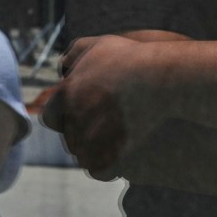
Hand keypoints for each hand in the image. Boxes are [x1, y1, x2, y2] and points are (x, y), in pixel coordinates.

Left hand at [46, 33, 179, 176]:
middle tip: (103, 130)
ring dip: (94, 152)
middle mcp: (75, 119)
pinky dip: (107, 167)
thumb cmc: (134, 58)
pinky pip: (99, 171)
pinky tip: (120, 158)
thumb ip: (75, 52)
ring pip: (83, 158)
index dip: (65, 118)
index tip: (81, 116)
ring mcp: (94, 140)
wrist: (165, 76)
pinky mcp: (113, 156)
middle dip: (82, 135)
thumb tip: (63, 65)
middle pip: (70, 139)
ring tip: (113, 143)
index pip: (51, 118)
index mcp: (66, 95)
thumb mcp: (100, 45)